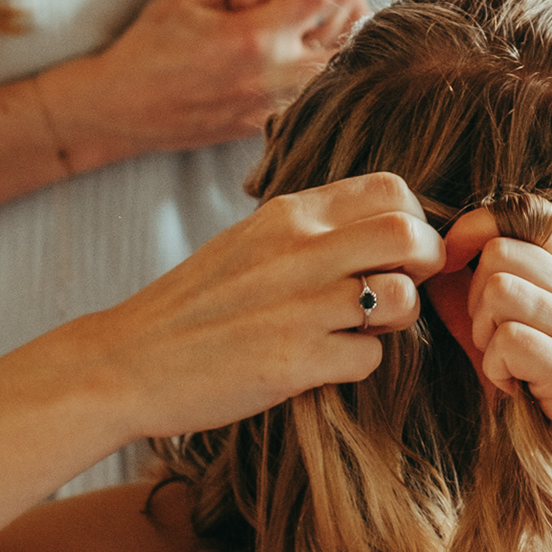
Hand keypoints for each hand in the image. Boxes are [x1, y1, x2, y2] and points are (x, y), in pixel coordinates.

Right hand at [70, 0, 367, 160]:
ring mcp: (279, 104)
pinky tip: (310, 41)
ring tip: (323, 5)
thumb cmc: (150, 46)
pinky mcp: (276, 120)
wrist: (124, 111)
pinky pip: (324, 85)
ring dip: (344, 25)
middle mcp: (276, 76)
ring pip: (345, 58)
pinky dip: (329, 58)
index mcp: (253, 38)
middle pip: (348, 25)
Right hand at [81, 173, 441, 438]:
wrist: (126, 362)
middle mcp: (298, 250)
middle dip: (425, 262)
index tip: (402, 250)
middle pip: (408, 234)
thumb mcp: (250, 242)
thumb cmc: (195, 307)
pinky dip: (361, 363)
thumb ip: (310, 231)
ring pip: (401, 297)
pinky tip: (327, 362)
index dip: (414, 218)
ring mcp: (298, 306)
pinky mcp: (294, 361)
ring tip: (365, 326)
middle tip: (404, 285)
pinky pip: (369, 357)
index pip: (390, 188)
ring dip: (398, 317)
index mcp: (288, 213)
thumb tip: (382, 230)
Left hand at [443, 208, 551, 541]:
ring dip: (483, 333)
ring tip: (502, 369)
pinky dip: (495, 368)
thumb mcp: (517, 350)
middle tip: (488, 346)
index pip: (526, 216)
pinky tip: (514, 394)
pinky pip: (510, 339)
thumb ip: (482, 304)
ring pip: (500, 287)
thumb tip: (435, 261)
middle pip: (501, 250)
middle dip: (473, 297)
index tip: (452, 272)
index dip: (476, 232)